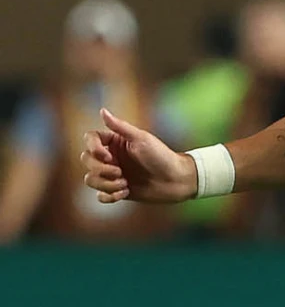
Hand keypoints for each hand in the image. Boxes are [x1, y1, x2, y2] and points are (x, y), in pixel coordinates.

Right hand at [81, 109, 197, 203]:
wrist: (175, 180)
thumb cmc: (161, 156)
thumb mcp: (141, 139)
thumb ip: (120, 127)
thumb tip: (102, 110)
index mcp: (115, 142)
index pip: (90, 139)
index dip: (93, 148)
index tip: (107, 156)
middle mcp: (111, 157)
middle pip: (86, 160)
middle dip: (101, 169)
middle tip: (120, 172)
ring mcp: (112, 174)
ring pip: (90, 179)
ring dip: (106, 184)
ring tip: (125, 183)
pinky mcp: (117, 190)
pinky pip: (100, 196)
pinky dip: (110, 196)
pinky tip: (126, 192)